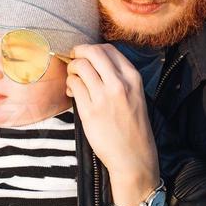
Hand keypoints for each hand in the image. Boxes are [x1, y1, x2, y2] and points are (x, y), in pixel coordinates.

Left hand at [65, 43, 157, 204]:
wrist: (133, 156)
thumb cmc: (133, 127)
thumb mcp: (135, 95)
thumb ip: (118, 78)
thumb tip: (94, 62)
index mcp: (133, 78)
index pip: (109, 49)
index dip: (93, 49)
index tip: (86, 55)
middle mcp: (119, 84)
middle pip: (92, 52)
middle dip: (79, 52)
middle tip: (74, 59)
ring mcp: (104, 97)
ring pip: (80, 67)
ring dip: (72, 69)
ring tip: (73, 79)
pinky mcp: (90, 111)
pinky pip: (74, 86)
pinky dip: (70, 84)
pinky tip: (72, 92)